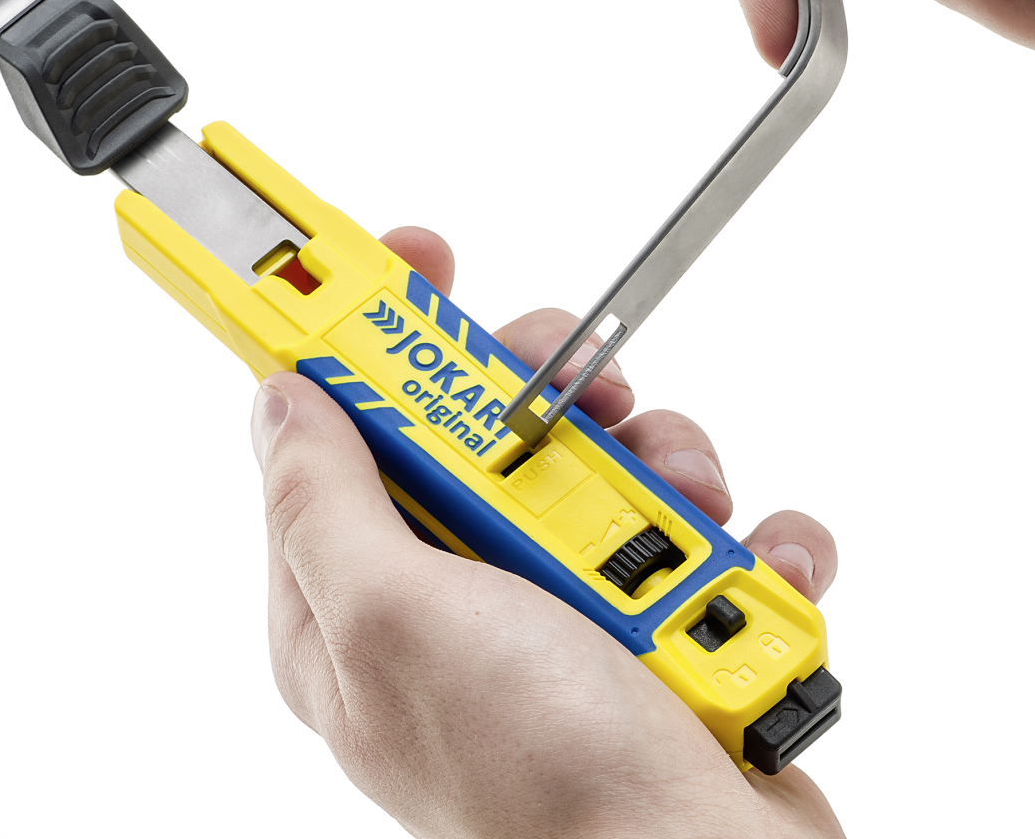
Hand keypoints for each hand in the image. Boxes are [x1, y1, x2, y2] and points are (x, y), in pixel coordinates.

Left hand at [248, 227, 844, 838]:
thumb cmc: (543, 781)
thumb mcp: (394, 623)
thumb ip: (326, 503)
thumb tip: (281, 400)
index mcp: (362, 601)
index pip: (338, 430)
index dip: (368, 330)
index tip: (412, 252)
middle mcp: (460, 600)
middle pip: (491, 427)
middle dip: (556, 401)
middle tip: (588, 405)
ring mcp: (567, 611)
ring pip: (611, 463)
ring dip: (670, 474)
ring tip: (689, 529)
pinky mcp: (666, 623)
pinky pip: (712, 531)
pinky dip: (748, 541)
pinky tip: (753, 580)